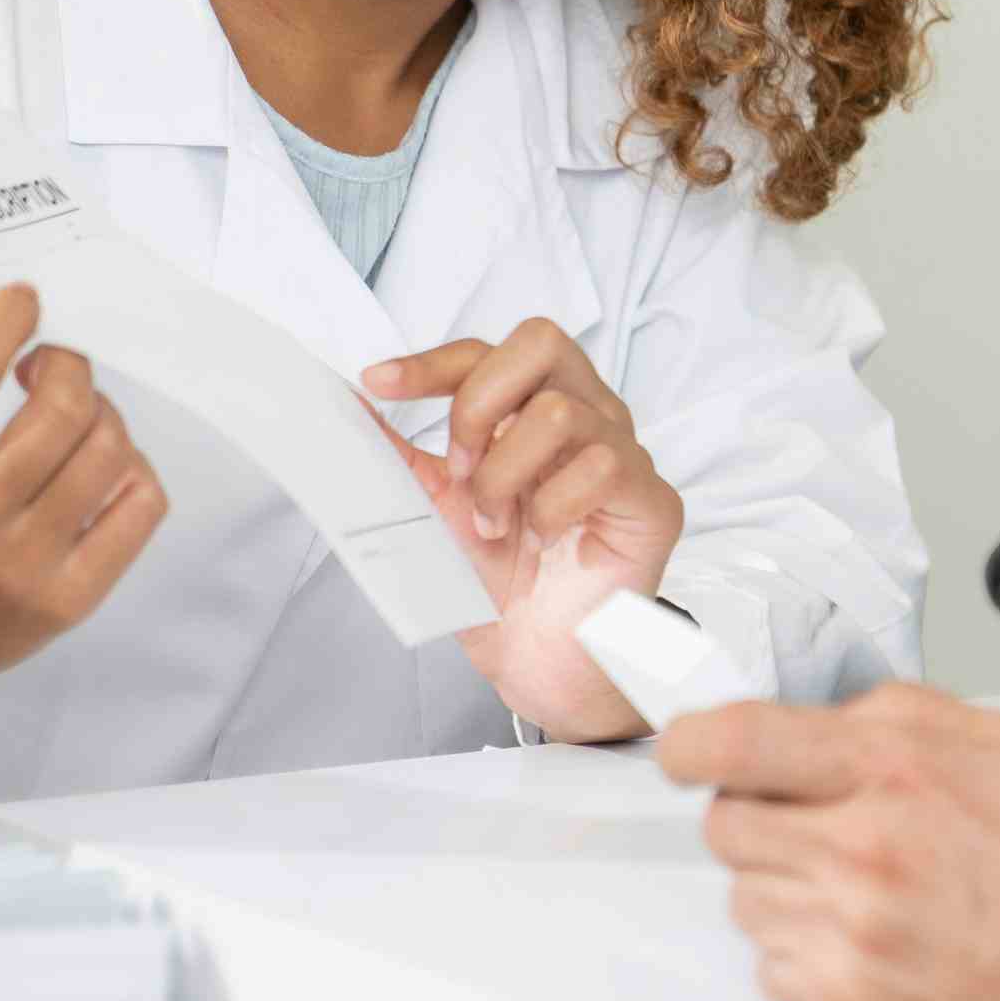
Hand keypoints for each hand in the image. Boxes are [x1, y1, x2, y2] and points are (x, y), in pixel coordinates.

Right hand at [0, 285, 166, 777]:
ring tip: (69, 410)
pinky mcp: (65, 604)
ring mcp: (19, 572)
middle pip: (58, 410)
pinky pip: (139, 510)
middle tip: (45, 365)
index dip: (8, 316)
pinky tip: (95, 462)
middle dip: (63, 363)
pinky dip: (132, 466)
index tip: (20, 301)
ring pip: (107, 452)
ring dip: (99, 408)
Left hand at [365, 318, 683, 741]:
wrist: (535, 659)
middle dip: (478, 402)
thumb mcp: (434, 507)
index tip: (377, 385)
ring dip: (506, 476)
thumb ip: (399, 455)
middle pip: (541, 341)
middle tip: (460, 469)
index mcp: (535, 408)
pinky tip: (544, 540)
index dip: (431, 363)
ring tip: (497, 526)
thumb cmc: (497, 582)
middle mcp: (586, 415)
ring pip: (559, 413)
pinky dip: (552, 508)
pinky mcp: (652, 499)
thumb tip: (347, 406)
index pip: (488, 351)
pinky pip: (602, 466)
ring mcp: (625, 452)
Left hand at [661, 685, 999, 1000]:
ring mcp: (849, 926)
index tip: (689, 752)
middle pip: (727, 822)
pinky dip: (802, 958)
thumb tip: (841, 716)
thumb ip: (917, 716)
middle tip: (819, 829)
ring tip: (861, 895)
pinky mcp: (851, 1000)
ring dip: (783, 889)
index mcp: (896, 765)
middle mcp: (860, 841)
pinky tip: (865, 948)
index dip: (692, 744)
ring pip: (744, 896)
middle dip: (760, 818)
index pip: (735, 740)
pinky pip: (770, 967)